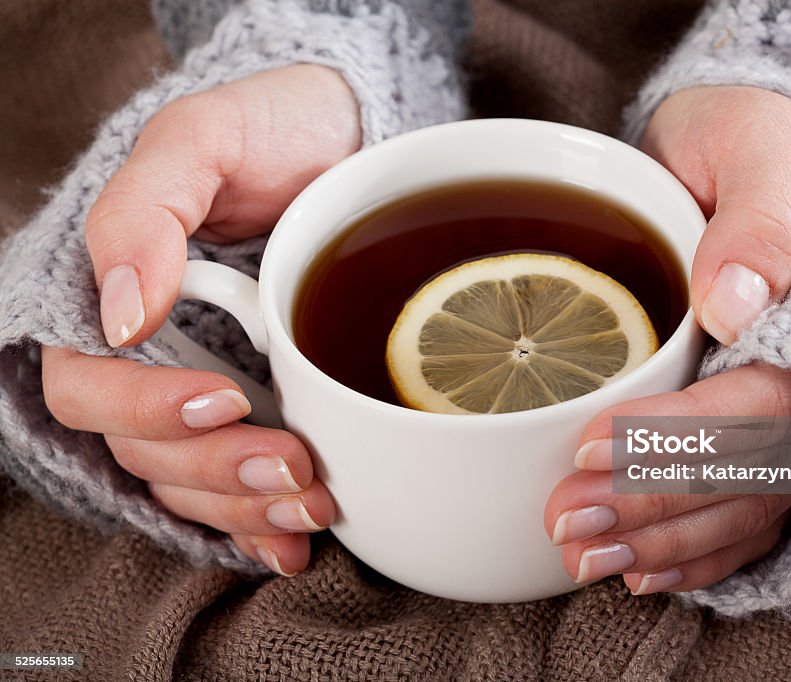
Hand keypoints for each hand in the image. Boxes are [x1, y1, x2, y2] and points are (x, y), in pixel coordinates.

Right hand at [41, 65, 361, 575]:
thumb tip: (120, 314)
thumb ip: (144, 210)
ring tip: (313, 501)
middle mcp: (150, 354)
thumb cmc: (269, 128)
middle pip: (143, 449)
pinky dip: (260, 524)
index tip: (220, 399)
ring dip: (246, 507)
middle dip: (215, 472)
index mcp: (113, 296)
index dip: (144, 409)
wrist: (347, 143)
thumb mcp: (202, 139)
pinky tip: (294, 540)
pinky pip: (235, 489)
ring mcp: (202, 386)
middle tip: (294, 465)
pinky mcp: (257, 408)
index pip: (86, 384)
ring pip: (190, 482)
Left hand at [544, 86, 790, 593]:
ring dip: (662, 542)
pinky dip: (695, 553)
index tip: (586, 447)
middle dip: (651, 506)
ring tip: (581, 559)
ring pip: (743, 507)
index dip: (676, 439)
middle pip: (747, 474)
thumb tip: (737, 303)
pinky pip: (747, 513)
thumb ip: (761, 216)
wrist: (745, 143)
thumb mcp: (755, 145)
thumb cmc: (747, 133)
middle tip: (565, 524)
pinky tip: (639, 571)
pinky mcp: (758, 428)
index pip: (757, 405)